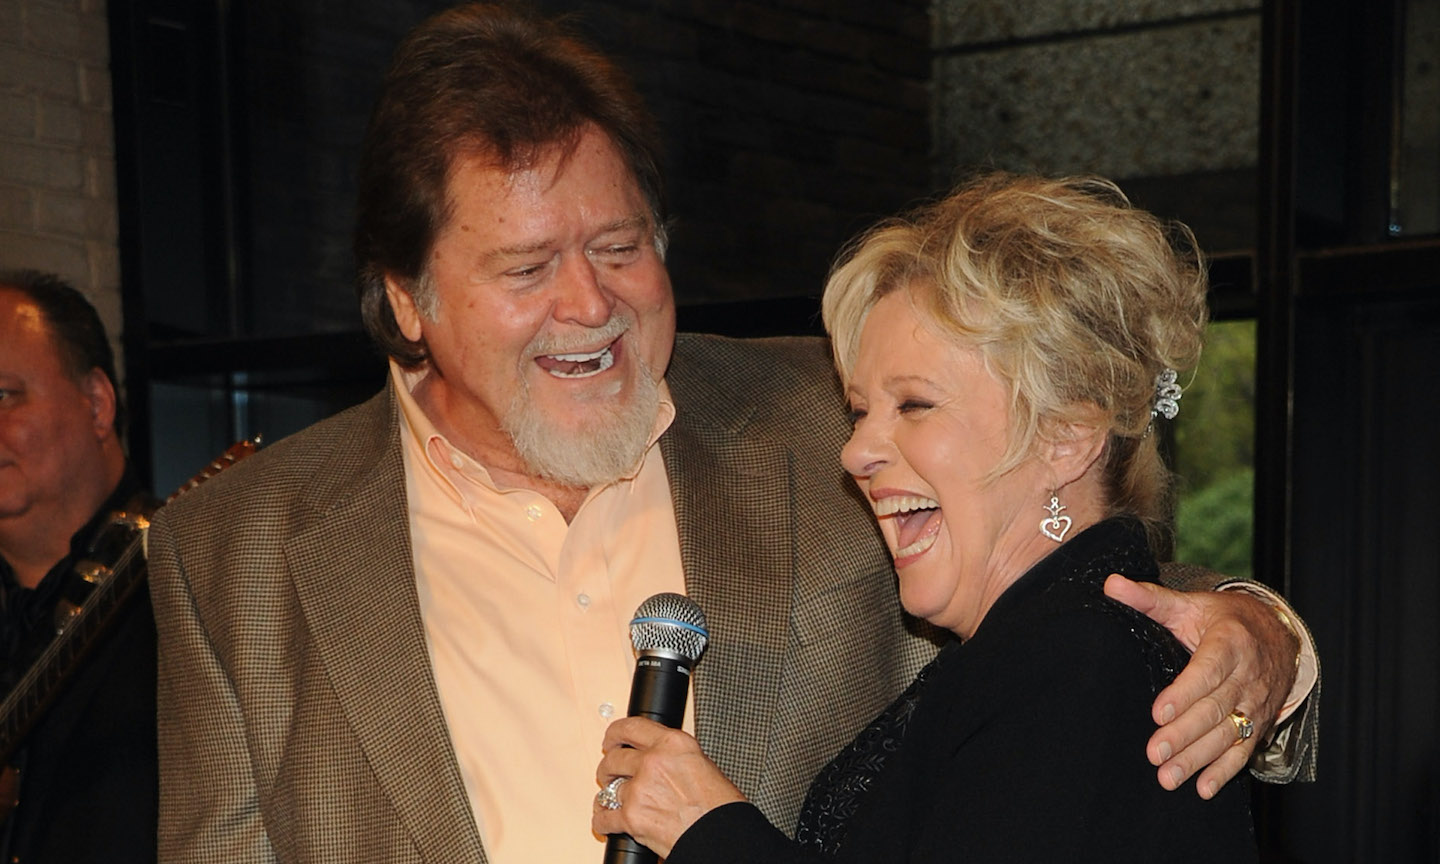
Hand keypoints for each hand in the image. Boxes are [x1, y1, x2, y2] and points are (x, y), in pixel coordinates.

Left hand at [592, 717, 744, 856]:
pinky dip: (603, 822)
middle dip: (609, 767)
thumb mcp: (702, 765)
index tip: (611, 739)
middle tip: (609, 773)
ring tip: (613, 800)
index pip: (632, 727)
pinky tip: (607, 821)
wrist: (723, 837)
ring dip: (610, 796)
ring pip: (608, 789)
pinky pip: (604, 817)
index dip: (615, 733)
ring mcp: (640, 789)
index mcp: (673, 744)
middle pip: (614, 758)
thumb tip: (658, 759)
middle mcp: (654, 762)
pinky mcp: (631, 818)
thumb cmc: (720, 807)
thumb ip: (674, 757)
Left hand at [1104, 574, 1298, 798]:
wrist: (1277, 633)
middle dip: (1184, 735)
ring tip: (1168, 777)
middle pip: (1214, 710)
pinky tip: (1203, 789)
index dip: (1185, 693)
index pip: (1207, 671)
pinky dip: (1225, 772)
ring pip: (1227, 736)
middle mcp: (1247, 677)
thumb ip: (1150, 598)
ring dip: (1198, 759)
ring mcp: (1255, 704)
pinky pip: (1244, 751)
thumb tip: (1111, 584)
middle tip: (1154, 754)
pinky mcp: (1259, 723)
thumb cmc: (1224, 620)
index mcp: (1230, 643)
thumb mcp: (1190, 604)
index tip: (1158, 712)